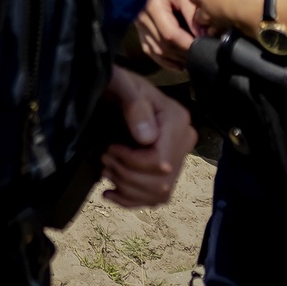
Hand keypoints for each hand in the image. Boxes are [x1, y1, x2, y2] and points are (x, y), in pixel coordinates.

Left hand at [99, 67, 195, 209]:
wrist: (115, 90)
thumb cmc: (118, 85)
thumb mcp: (122, 85)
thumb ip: (134, 107)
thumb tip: (147, 139)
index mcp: (178, 122)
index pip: (161, 161)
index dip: (132, 163)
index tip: (109, 149)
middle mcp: (183, 142)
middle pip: (160, 182)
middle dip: (126, 176)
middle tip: (104, 160)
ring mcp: (176, 158)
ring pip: (158, 194)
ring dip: (126, 189)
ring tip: (106, 171)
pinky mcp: (165, 171)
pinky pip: (154, 199)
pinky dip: (130, 200)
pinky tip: (110, 192)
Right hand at [134, 0, 204, 70]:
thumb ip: (192, 13)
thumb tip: (204, 36)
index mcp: (153, 7)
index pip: (170, 34)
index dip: (188, 45)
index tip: (204, 48)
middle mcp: (142, 18)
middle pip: (163, 45)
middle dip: (183, 54)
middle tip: (203, 56)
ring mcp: (138, 24)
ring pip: (156, 49)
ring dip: (174, 58)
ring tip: (192, 61)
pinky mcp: (140, 27)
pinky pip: (149, 47)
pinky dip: (162, 59)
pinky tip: (177, 65)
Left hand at [191, 0, 269, 39]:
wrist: (259, 9)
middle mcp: (206, 11)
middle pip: (198, 14)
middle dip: (204, 12)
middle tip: (215, 7)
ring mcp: (217, 25)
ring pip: (210, 27)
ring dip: (214, 24)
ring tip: (224, 19)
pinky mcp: (229, 36)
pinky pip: (225, 34)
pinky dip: (227, 31)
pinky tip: (234, 27)